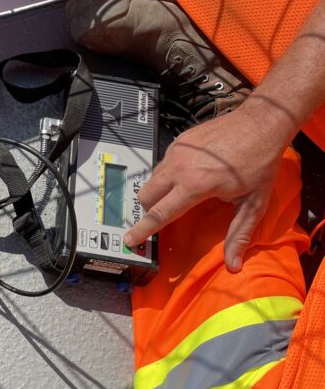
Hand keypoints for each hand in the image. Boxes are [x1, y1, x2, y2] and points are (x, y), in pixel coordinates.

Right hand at [124, 101, 288, 270]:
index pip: (160, 213)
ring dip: (159, 191)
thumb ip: (239, 235)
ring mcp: (178, 151)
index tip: (128, 240)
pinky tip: (190, 173)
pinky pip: (164, 163)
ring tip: (181, 193)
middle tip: (163, 215)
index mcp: (196, 186)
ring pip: (152, 178)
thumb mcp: (254, 204)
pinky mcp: (180, 141)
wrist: (261, 123)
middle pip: (146, 196)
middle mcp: (180, 167)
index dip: (142, 230)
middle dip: (149, 210)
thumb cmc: (260, 163)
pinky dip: (169, 174)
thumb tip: (233, 265)